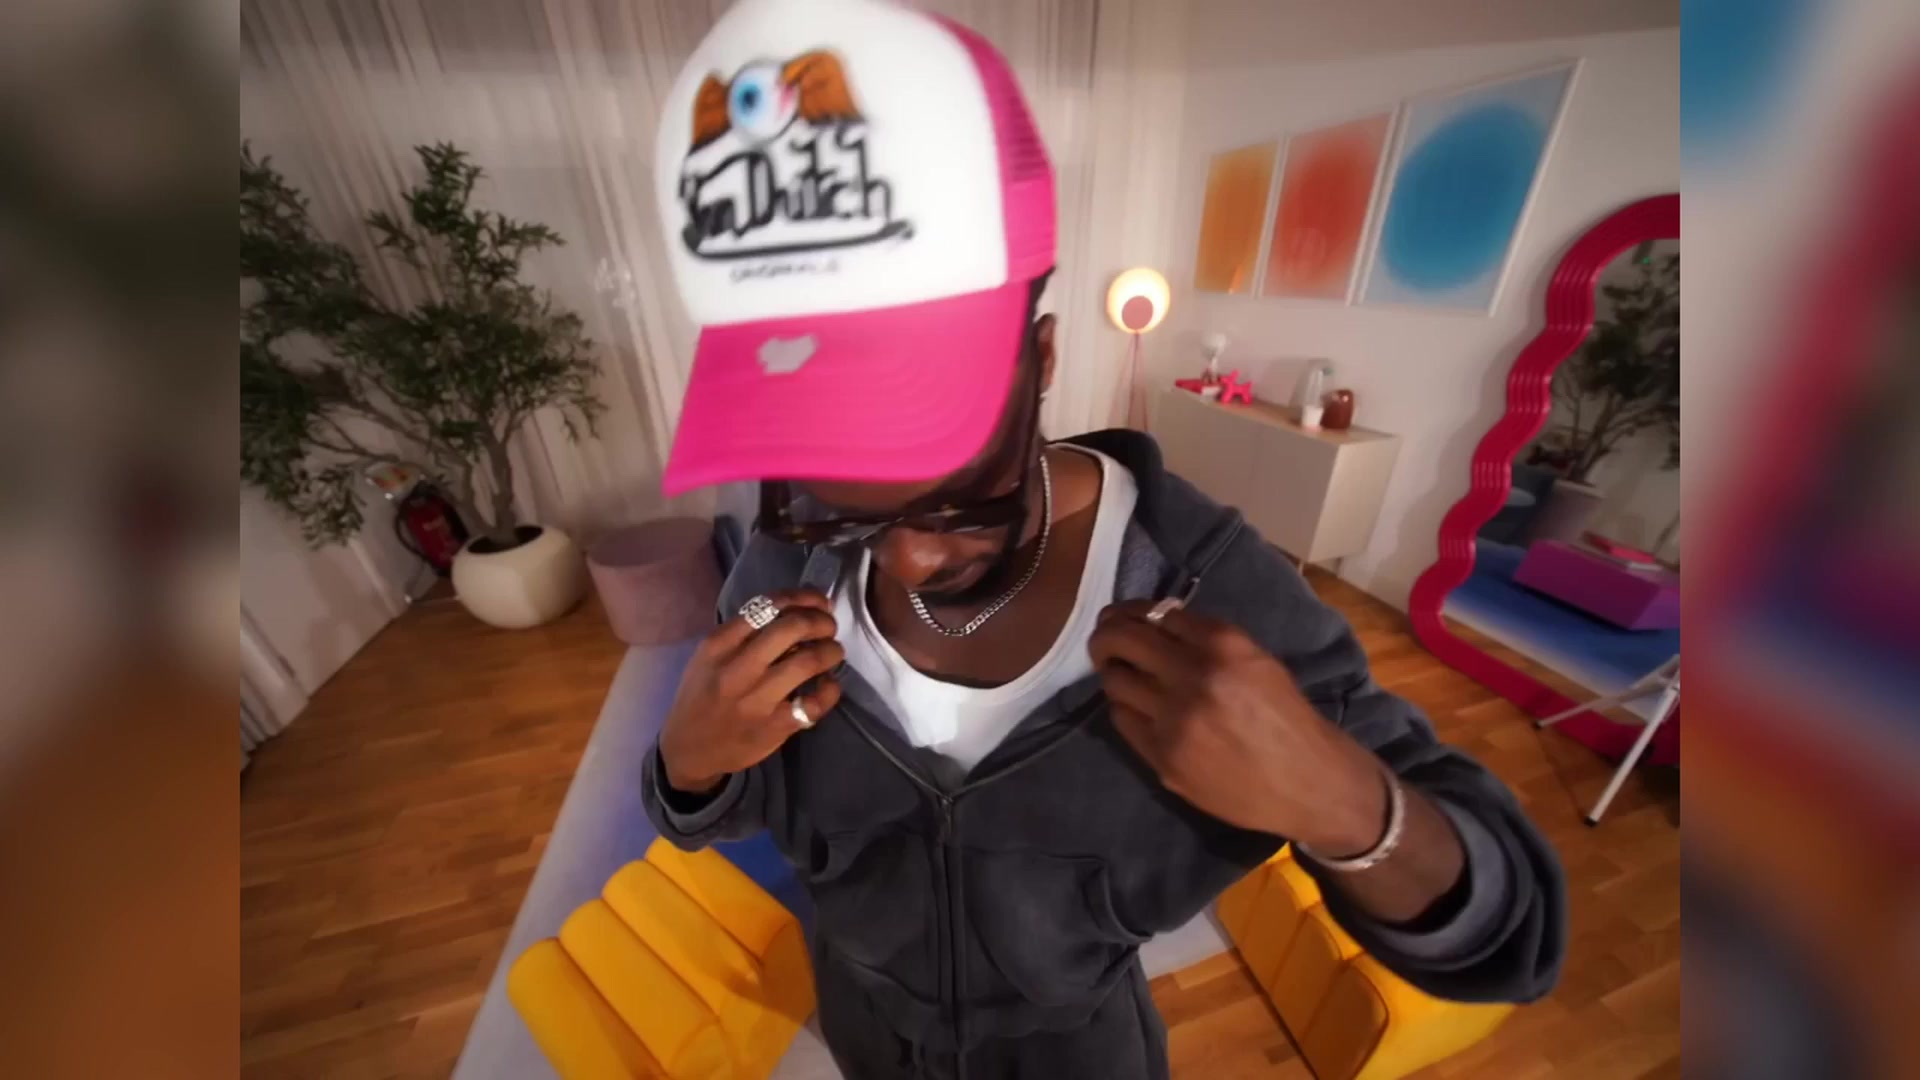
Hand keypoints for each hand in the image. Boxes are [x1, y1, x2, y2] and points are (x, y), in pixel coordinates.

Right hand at [659, 589, 843, 795]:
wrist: (690, 749)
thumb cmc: (703, 696)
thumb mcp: (710, 657)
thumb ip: (744, 634)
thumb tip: (796, 613)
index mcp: (719, 644)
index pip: (768, 605)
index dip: (802, 598)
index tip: (818, 603)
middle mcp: (737, 668)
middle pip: (792, 627)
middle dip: (821, 621)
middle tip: (829, 628)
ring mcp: (757, 698)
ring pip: (808, 661)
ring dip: (831, 650)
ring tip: (833, 652)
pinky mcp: (775, 726)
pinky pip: (815, 701)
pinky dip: (830, 688)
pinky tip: (827, 685)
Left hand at [1088, 600, 1385, 853]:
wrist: (1307, 783)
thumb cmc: (1287, 717)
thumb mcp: (1257, 661)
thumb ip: (1209, 641)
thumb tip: (1160, 623)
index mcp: (1223, 645)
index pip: (1158, 612)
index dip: (1138, 612)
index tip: (1130, 617)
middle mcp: (1193, 676)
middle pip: (1122, 638)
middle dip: (1107, 632)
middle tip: (1105, 637)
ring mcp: (1174, 719)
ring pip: (1115, 679)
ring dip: (1113, 670)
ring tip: (1119, 672)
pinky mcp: (1163, 756)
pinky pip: (1122, 719)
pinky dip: (1124, 706)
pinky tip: (1134, 705)